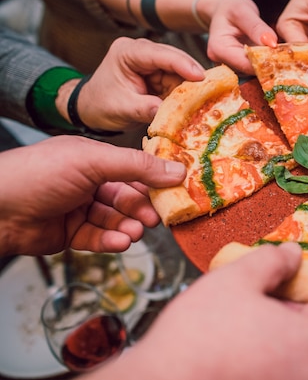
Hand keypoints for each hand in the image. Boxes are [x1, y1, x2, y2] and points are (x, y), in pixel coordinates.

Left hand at [0, 136, 185, 255]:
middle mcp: (88, 183)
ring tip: (137, 232)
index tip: (176, 190)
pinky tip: (120, 241)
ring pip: (116, 220)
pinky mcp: (71, 235)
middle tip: (157, 218)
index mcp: (93, 159)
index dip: (154, 180)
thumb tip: (177, 170)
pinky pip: (99, 238)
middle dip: (142, 208)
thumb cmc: (37, 174)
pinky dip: (112, 240)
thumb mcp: (93, 161)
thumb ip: (137, 166)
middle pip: (127, 197)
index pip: (133, 169)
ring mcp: (79, 209)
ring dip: (129, 226)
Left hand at [77, 37, 205, 131]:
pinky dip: (185, 93)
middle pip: (175, 60)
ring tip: (206, 99)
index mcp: (128, 52)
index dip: (183, 64)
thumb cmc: (100, 105)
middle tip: (212, 90)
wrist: (90, 109)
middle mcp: (142, 52)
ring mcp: (151, 63)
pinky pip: (177, 82)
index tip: (201, 77)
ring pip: (179, 72)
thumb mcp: (122, 109)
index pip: (160, 54)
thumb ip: (145, 108)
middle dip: (192, 76)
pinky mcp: (158, 75)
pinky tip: (195, 102)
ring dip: (190, 87)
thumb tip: (171, 113)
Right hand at [110, 243, 307, 379]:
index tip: (282, 295)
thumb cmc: (202, 336)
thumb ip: (273, 261)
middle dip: (291, 324)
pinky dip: (263, 367)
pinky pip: (277, 376)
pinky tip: (233, 357)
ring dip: (276, 345)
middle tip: (257, 312)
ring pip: (296, 363)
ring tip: (240, 333)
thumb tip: (292, 254)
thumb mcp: (238, 279)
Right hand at [205, 0, 278, 74]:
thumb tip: (272, 44)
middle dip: (269, 65)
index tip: (284, 55)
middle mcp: (222, 63)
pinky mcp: (239, 69)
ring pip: (254, 72)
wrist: (222, 12)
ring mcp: (230, 68)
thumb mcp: (242, 10)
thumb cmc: (230, 8)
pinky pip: (255, 70)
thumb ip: (256, 27)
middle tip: (289, 55)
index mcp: (219, 49)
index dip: (265, 62)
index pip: (245, 63)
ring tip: (283, 54)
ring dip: (270, 65)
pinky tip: (276, 56)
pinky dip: (267, 64)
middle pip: (250, 71)